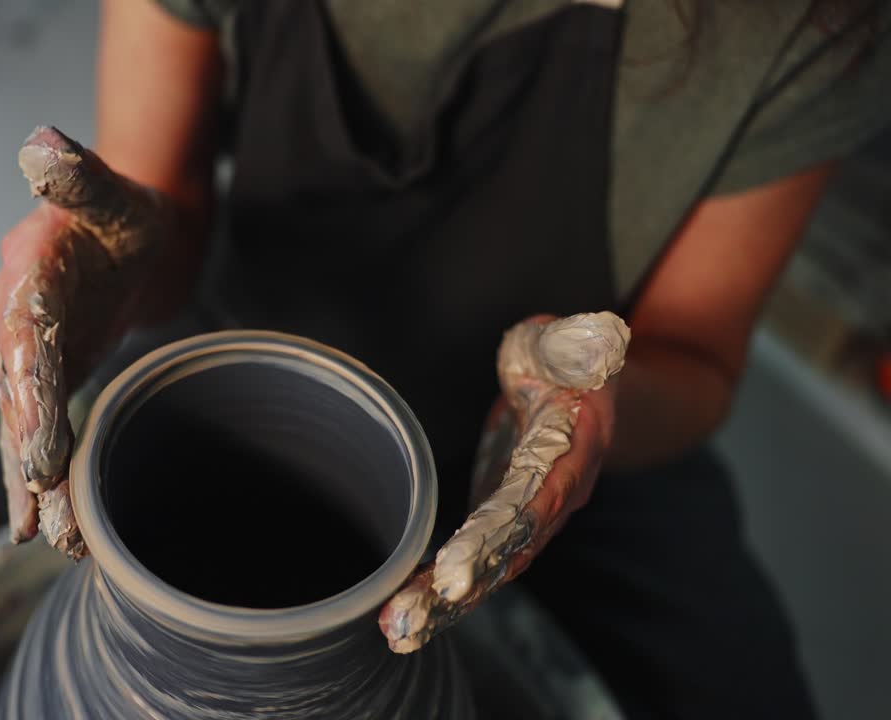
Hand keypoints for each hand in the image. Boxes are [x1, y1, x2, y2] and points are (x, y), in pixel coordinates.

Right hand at [0, 126, 171, 557]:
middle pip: (19, 394)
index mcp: (28, 273)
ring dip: (34, 483)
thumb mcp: (110, 189)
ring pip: (24, 425)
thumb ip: (76, 173)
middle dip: (29, 452)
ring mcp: (28, 354)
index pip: (25, 338)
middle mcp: (16, 319)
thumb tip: (41, 145)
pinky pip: (39, 431)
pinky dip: (41, 478)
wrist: (118, 229)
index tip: (39, 447)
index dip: (30, 393)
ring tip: (50, 538)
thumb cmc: (119, 207)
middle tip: (43, 508)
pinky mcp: (47, 378)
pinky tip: (46, 528)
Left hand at [379, 312, 629, 652]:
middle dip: (454, 590)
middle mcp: (554, 500)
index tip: (452, 573)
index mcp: (569, 455)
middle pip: (504, 555)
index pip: (528, 505)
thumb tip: (585, 342)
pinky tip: (404, 614)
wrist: (587, 389)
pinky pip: (476, 566)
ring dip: (443, 604)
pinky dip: (442, 593)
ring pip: (489, 572)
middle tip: (404, 621)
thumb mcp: (572, 341)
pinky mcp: (505, 526)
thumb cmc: (569, 358)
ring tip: (396, 631)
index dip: (491, 539)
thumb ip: (575, 346)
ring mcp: (531, 520)